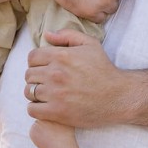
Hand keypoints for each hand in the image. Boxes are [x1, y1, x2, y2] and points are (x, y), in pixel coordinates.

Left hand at [26, 29, 140, 127]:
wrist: (118, 96)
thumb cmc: (104, 70)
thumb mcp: (90, 45)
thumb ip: (68, 35)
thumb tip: (47, 35)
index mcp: (61, 55)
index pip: (32, 57)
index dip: (37, 62)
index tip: (45, 69)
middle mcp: (55, 73)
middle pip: (28, 75)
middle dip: (36, 78)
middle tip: (48, 83)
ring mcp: (55, 94)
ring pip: (28, 92)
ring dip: (35, 94)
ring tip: (47, 95)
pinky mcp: (57, 112)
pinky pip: (32, 109)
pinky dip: (36, 109)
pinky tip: (47, 107)